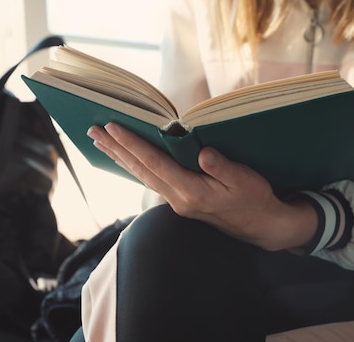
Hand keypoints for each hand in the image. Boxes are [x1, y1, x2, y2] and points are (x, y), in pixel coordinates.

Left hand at [87, 122, 317, 250]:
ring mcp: (176, 202)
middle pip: (139, 169)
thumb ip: (223, 167)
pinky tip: (125, 158)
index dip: (132, 144)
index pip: (154, 163)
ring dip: (120, 157)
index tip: (112, 127)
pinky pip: (150, 179)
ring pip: (141, 175)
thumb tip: (202, 152)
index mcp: (191, 192)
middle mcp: (178, 199)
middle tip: (93, 131)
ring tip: (100, 141)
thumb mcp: (245, 180)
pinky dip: (134, 165)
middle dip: (115, 149)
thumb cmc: (255, 199)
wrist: (260, 226)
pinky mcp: (179, 200)